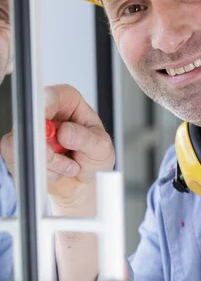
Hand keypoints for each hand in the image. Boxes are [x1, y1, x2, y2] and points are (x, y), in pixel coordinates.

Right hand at [0, 84, 114, 213]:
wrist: (85, 186)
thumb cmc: (94, 160)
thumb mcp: (100, 147)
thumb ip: (85, 138)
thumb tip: (65, 132)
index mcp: (69, 104)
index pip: (55, 94)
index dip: (48, 101)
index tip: (46, 112)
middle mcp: (48, 115)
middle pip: (33, 117)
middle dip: (46, 141)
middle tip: (58, 154)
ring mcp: (32, 132)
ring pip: (26, 141)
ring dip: (50, 161)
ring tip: (69, 166)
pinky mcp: (21, 150)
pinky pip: (21, 159)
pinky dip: (43, 172)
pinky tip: (57, 172)